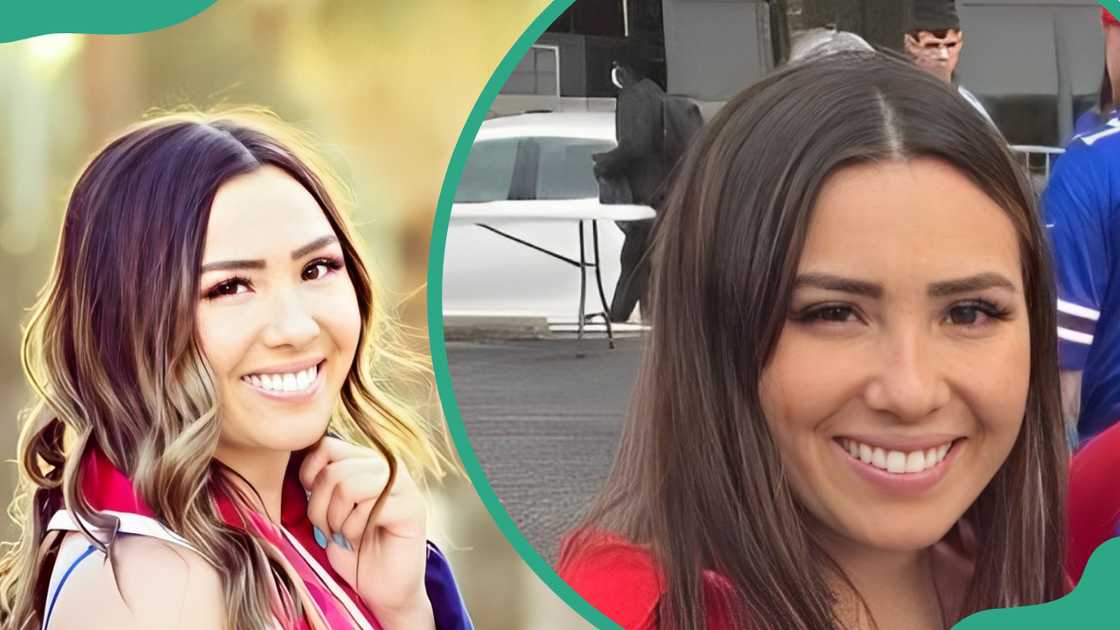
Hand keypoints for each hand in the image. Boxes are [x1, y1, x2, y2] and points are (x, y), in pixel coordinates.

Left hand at [299, 436, 433, 628]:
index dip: (308, 475)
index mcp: (365, 461)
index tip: (312, 503)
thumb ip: (320, 481)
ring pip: (349, 485)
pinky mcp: (412, 507)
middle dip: (320, 506)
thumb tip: (296, 458)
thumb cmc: (351, 549)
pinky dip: (353, 529)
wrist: (382, 589)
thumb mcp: (327, 509)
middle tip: (328, 529)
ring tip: (344, 534)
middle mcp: (386, 466)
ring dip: (336, 519)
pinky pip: (369, 507)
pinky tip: (359, 540)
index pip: (326, 445)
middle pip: (334, 469)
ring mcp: (403, 485)